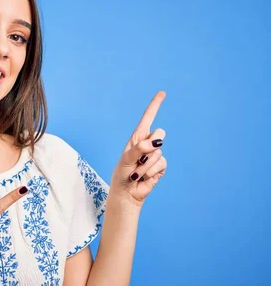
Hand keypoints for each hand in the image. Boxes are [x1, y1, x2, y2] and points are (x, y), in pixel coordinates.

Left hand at [109, 91, 167, 207]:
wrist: (127, 192)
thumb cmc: (122, 174)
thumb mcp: (126, 160)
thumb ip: (139, 149)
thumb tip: (156, 142)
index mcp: (137, 138)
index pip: (147, 118)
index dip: (155, 105)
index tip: (162, 93)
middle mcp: (148, 144)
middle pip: (160, 132)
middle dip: (149, 144)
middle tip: (138, 158)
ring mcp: (155, 155)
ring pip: (159, 151)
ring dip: (145, 164)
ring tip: (137, 171)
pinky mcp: (161, 166)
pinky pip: (161, 164)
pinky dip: (150, 171)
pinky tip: (144, 176)